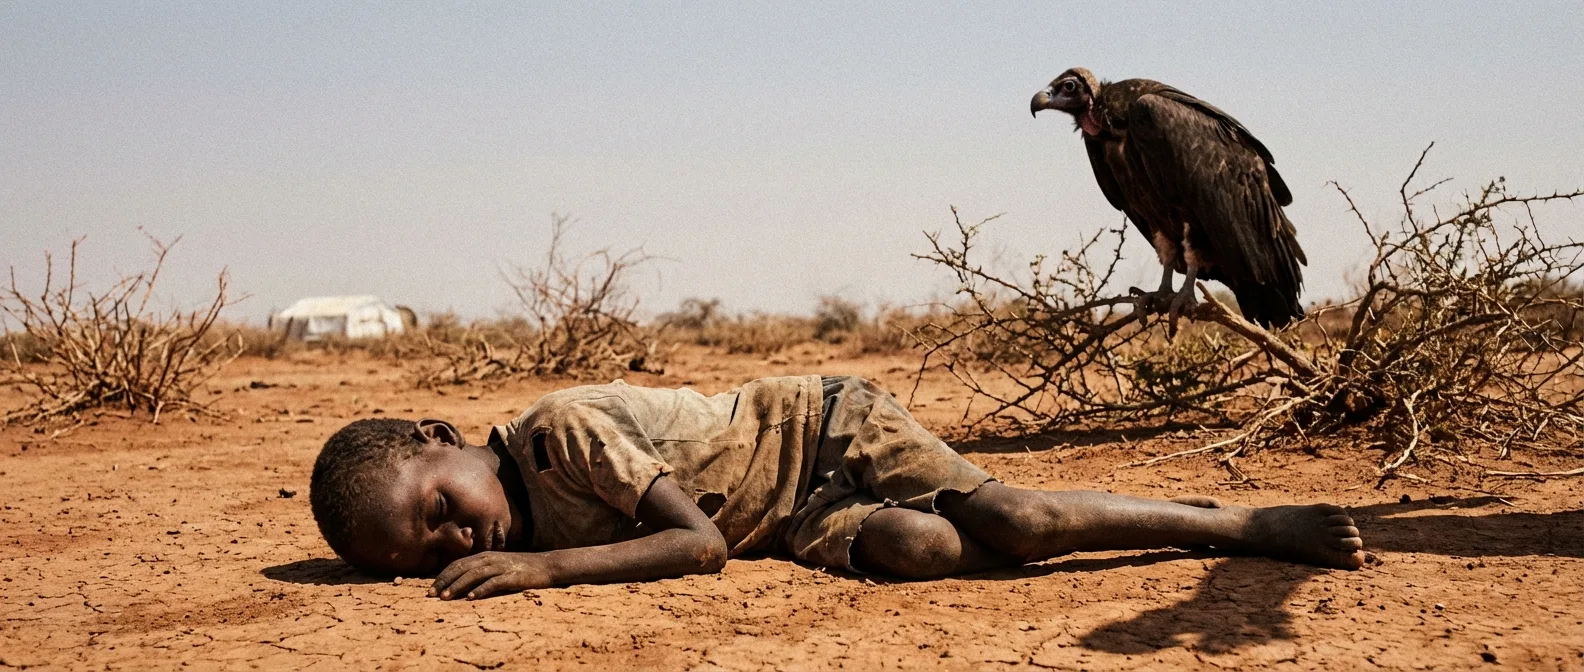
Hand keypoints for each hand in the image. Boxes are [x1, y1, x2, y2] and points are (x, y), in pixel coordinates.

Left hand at [430, 552, 553, 599]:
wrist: (546, 565)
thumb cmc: (520, 568)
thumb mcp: (498, 565)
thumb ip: (481, 570)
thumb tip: (461, 584)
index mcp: (484, 556)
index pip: (457, 564)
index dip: (442, 576)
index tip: (430, 589)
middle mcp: (490, 559)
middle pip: (462, 568)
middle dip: (445, 581)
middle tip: (431, 595)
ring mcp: (501, 567)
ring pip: (474, 575)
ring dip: (458, 586)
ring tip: (445, 598)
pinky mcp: (512, 576)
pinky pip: (493, 583)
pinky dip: (481, 590)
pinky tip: (471, 598)